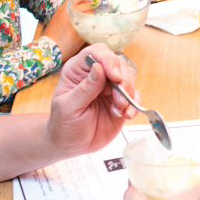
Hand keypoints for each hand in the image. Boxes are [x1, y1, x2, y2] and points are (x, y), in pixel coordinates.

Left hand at [45, 45, 137, 160]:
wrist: (72, 145)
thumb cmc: (63, 125)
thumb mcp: (69, 108)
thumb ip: (84, 89)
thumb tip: (98, 68)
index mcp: (78, 71)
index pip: (96, 53)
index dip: (108, 60)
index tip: (115, 77)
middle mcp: (96, 75)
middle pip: (117, 63)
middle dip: (123, 80)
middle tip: (119, 100)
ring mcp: (110, 87)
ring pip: (129, 77)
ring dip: (128, 93)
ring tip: (119, 110)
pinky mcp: (121, 101)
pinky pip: (135, 96)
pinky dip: (134, 105)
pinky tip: (126, 115)